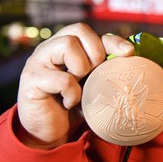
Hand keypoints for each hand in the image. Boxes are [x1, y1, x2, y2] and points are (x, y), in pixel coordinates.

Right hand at [16, 23, 134, 148]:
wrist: (50, 131)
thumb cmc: (75, 102)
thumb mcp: (93, 80)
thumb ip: (104, 63)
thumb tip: (131, 51)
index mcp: (64, 44)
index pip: (88, 30)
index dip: (111, 39)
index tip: (129, 52)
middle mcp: (49, 47)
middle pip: (78, 30)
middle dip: (95, 52)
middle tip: (95, 73)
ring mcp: (37, 61)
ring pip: (67, 45)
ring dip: (82, 68)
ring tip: (80, 85)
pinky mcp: (31, 79)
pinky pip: (63, 79)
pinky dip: (72, 93)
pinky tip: (69, 102)